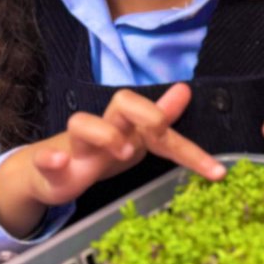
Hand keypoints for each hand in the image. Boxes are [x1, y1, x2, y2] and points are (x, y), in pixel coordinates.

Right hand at [0, 83, 224, 237]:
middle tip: (160, 134)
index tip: (217, 173)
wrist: (52, 172)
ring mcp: (77, 146)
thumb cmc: (102, 152)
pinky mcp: (51, 166)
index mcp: (130, 127)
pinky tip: (59, 161)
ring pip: (82, 124)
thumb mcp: (136, 139)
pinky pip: (46, 157)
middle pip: (123, 102)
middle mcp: (106, 130)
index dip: (191, 150)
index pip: (163, 125)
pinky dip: (51, 158)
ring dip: (104, 134)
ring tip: (123, 152)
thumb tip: (185, 90)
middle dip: (147, 114)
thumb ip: (162, 122)